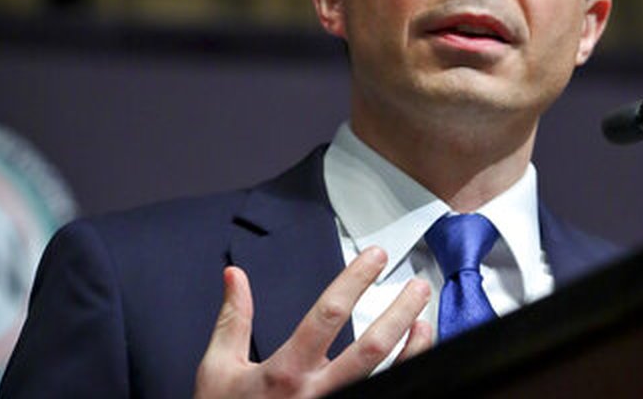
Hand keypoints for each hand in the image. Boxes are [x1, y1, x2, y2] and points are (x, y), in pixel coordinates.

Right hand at [194, 246, 432, 397]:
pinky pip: (384, 393)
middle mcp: (316, 393)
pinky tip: (413, 355)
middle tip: (417, 287)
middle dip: (399, 313)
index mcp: (285, 372)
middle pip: (371, 348)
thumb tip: (234, 278)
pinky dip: (405, 370)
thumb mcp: (219, 369)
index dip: (355, 281)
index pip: (328, 315)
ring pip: (386, 375)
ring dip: (412, 347)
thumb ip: (233, 320)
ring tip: (423, 319)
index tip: (374, 257)